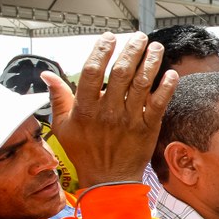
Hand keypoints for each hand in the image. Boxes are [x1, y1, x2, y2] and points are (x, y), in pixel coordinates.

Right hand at [42, 32, 178, 187]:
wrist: (109, 181)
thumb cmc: (85, 153)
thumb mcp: (63, 127)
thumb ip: (58, 98)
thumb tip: (47, 75)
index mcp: (86, 109)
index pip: (91, 72)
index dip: (101, 51)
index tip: (109, 38)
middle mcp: (108, 111)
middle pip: (121, 73)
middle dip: (131, 51)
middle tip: (139, 37)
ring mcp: (130, 119)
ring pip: (142, 84)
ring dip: (151, 63)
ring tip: (156, 48)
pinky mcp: (148, 128)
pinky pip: (159, 104)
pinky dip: (166, 88)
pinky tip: (171, 74)